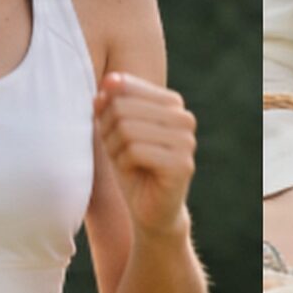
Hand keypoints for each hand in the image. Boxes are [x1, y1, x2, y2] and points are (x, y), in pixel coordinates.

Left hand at [96, 71, 196, 238]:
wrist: (150, 210)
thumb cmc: (132, 166)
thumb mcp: (115, 129)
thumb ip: (111, 103)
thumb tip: (109, 82)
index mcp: (172, 103)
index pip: (124, 85)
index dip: (105, 109)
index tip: (110, 130)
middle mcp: (184, 118)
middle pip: (122, 107)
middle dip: (108, 132)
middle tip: (117, 151)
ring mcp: (186, 141)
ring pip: (127, 129)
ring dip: (115, 149)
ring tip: (126, 162)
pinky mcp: (182, 164)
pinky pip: (135, 151)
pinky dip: (124, 164)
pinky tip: (134, 173)